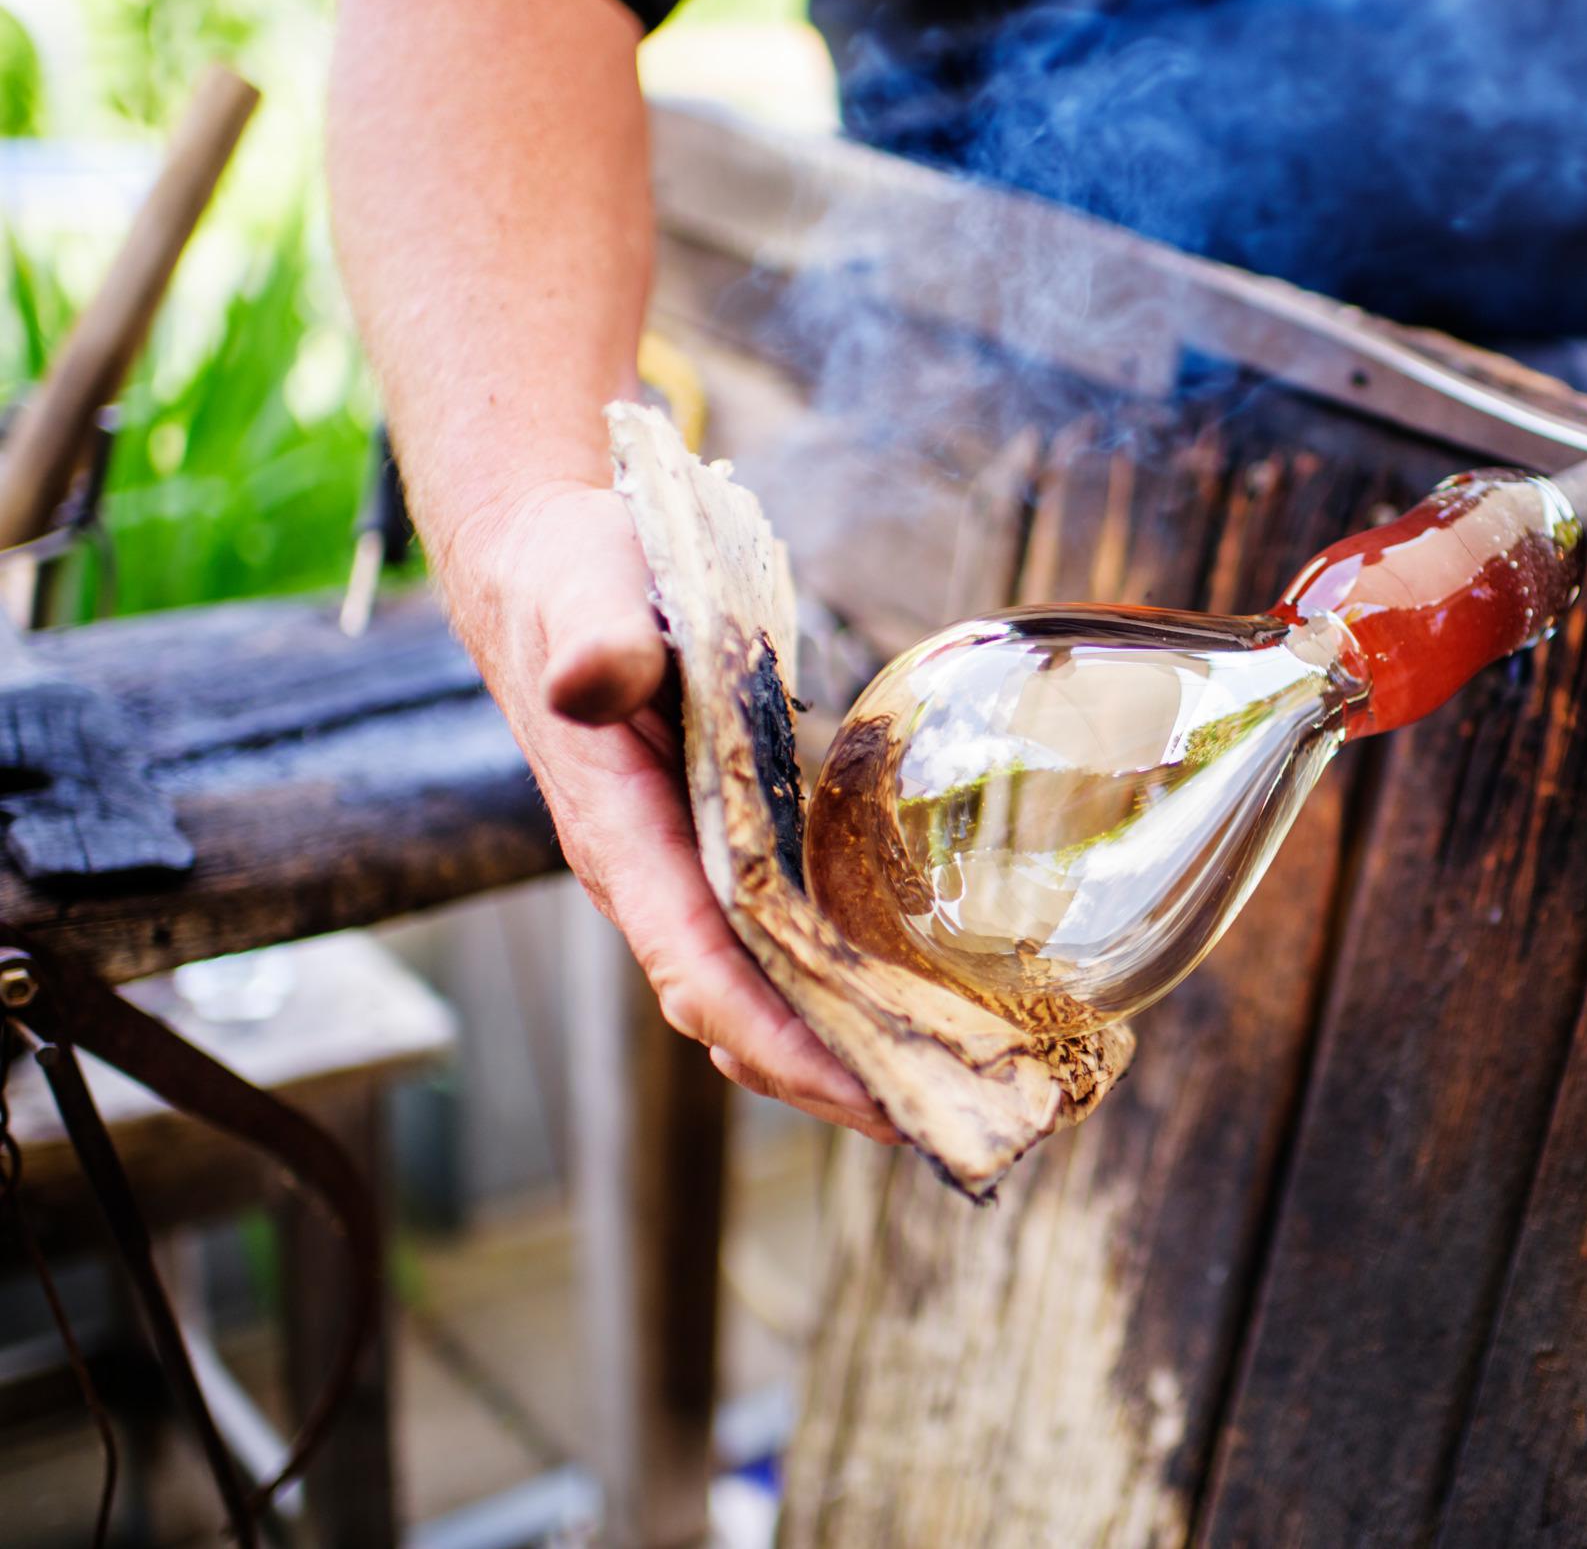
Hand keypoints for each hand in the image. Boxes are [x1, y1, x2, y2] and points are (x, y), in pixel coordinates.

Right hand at [447, 478, 899, 1141]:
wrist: (542, 569)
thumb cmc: (569, 579)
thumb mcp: (585, 593)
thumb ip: (595, 642)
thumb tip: (595, 680)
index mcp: (619, 833)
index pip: (695, 964)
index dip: (772, 1036)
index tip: (857, 1090)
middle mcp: (649, 877)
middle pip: (733, 1011)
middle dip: (826, 1076)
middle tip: (939, 1120)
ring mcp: (680, 874)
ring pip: (755, 993)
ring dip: (836, 1051)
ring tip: (941, 1092)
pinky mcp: (713, 853)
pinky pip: (772, 948)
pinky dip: (833, 992)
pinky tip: (906, 1007)